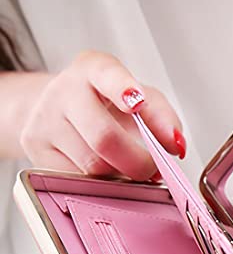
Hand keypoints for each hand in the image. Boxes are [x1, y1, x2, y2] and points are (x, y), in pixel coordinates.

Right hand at [20, 50, 184, 180]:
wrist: (62, 109)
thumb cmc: (110, 105)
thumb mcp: (143, 101)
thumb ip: (164, 119)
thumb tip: (176, 146)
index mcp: (94, 69)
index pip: (108, 75)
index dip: (123, 89)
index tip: (136, 101)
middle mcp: (64, 91)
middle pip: (104, 138)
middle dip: (138, 162)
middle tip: (152, 169)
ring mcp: (44, 120)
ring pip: (91, 166)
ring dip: (120, 176)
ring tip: (128, 167)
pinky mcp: (35, 148)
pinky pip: (77, 180)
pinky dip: (100, 184)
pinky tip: (106, 172)